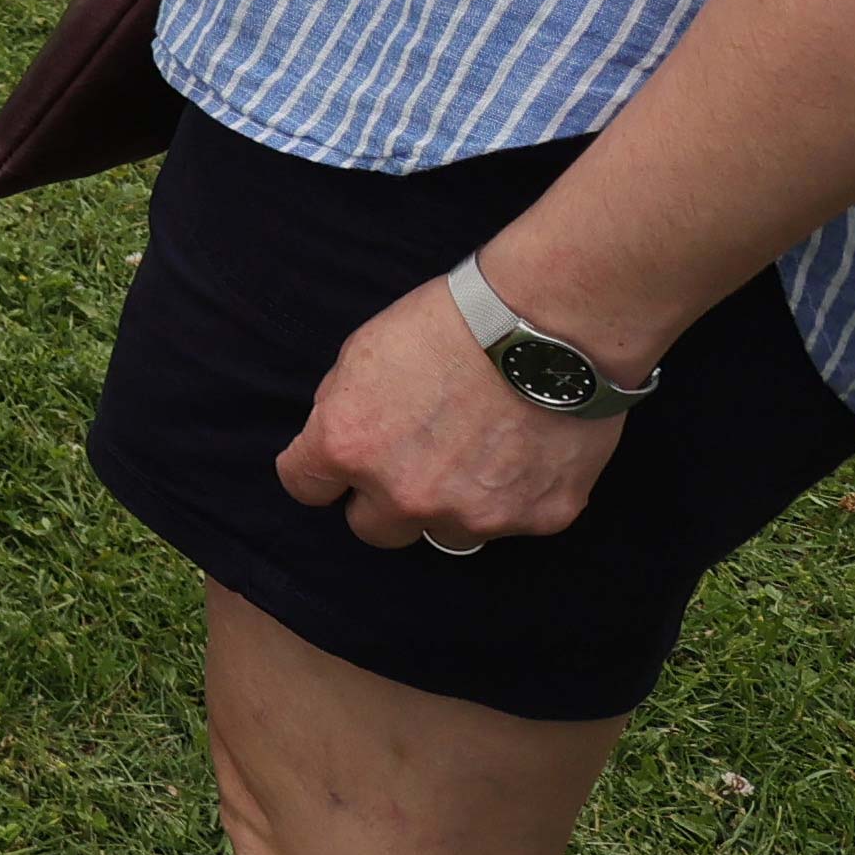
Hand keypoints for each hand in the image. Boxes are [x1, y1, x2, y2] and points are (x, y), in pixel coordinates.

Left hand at [274, 280, 628, 550]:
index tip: (337, 463)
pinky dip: (512, 494)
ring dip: (449, 504)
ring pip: (444, 532)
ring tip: (478, 449)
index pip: (304, 487)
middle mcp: (405, 493)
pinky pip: (510, 520)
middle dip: (383, 499)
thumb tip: (338, 439)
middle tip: (414, 459)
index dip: (320, 473)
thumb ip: (343, 407)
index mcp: (349, 446)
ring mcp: (474, 514)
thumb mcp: (364, 349)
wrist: (549, 325)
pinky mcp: (536, 519)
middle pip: (373, 529)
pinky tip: (526, 448)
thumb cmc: (451, 322)